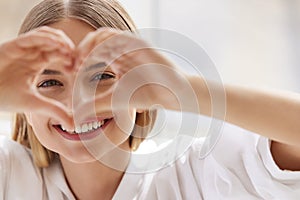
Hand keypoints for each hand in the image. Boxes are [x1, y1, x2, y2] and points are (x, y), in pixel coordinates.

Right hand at [0, 26, 73, 119]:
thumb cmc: (5, 98)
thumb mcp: (37, 104)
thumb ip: (56, 111)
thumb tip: (73, 124)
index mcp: (37, 64)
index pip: (59, 53)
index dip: (70, 57)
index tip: (76, 68)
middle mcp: (31, 54)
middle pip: (55, 40)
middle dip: (68, 47)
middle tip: (76, 58)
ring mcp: (23, 49)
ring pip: (45, 34)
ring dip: (59, 39)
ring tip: (68, 50)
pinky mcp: (12, 47)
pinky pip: (31, 37)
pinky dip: (45, 38)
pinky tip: (57, 45)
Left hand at [73, 28, 194, 117]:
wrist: (172, 94)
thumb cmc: (147, 96)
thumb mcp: (116, 100)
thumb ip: (97, 104)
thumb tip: (77, 114)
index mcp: (118, 59)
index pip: (94, 51)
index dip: (79, 58)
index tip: (70, 70)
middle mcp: (123, 50)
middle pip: (96, 39)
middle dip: (81, 49)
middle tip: (71, 63)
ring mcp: (132, 45)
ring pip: (105, 35)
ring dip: (90, 45)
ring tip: (81, 60)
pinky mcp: (141, 44)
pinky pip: (119, 37)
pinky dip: (104, 45)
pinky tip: (95, 58)